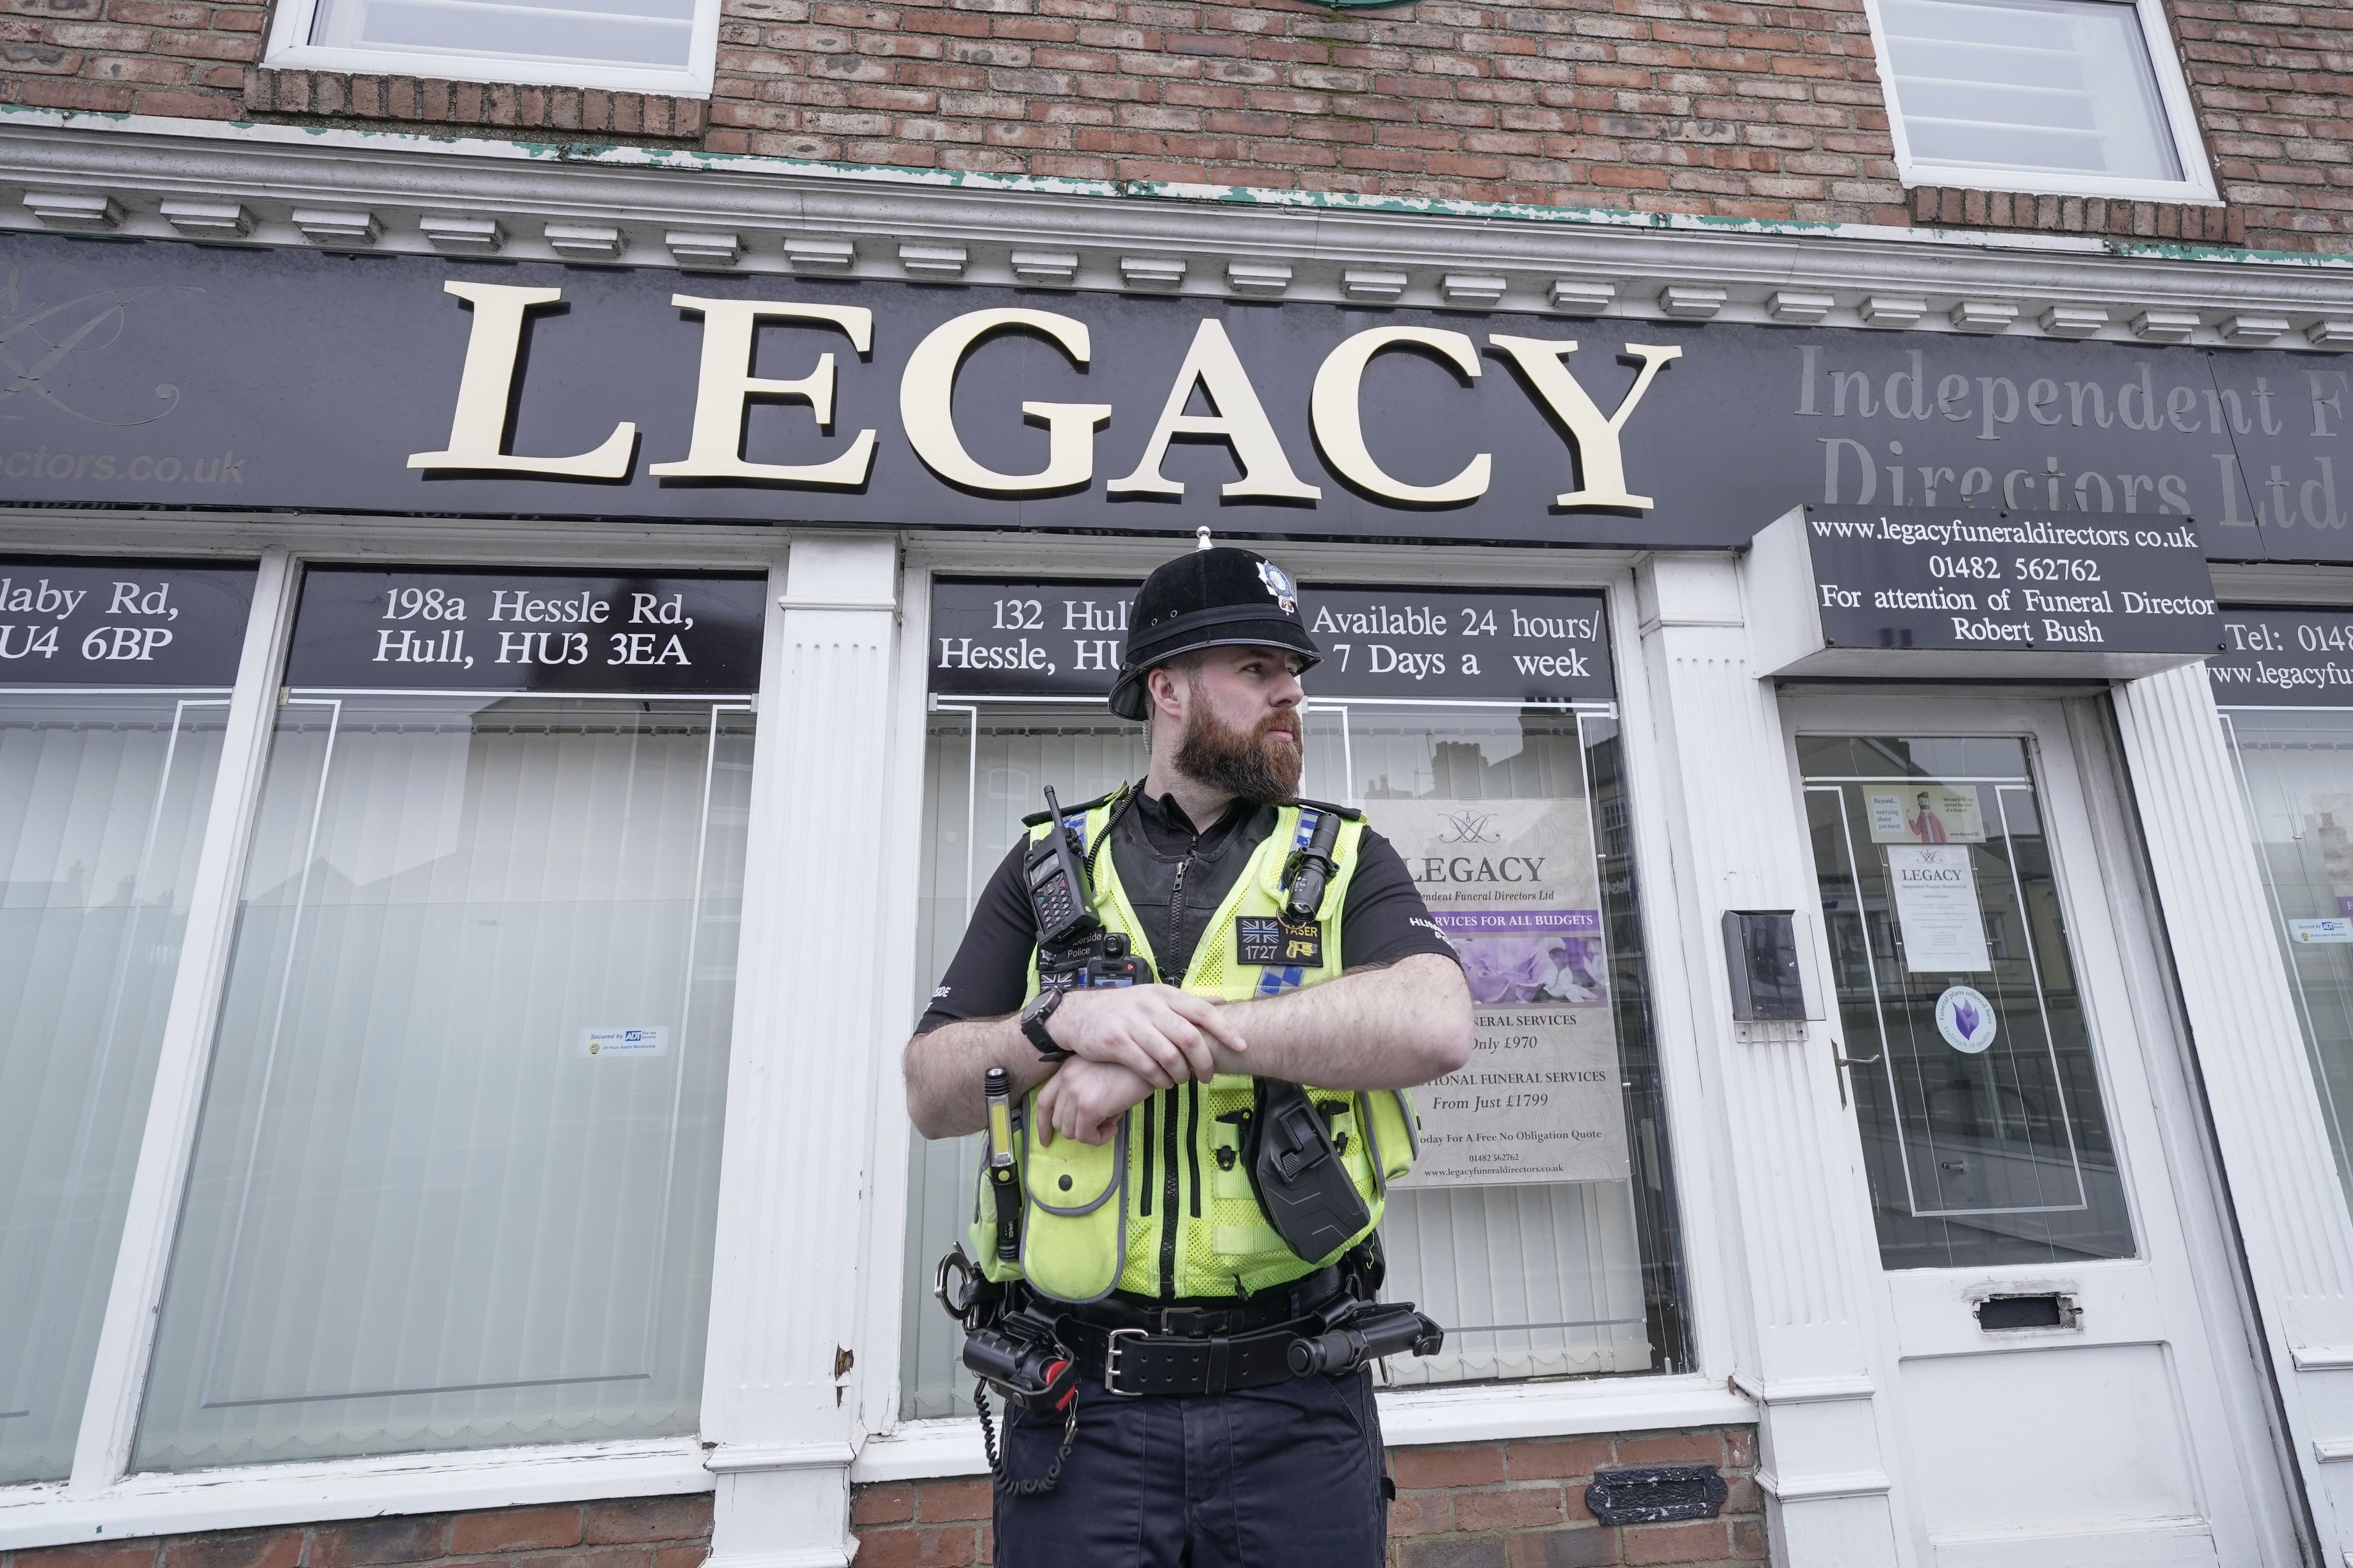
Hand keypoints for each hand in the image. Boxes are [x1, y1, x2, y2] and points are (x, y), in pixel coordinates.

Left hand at [1036, 1057, 1156, 1145]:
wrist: (1148, 1060)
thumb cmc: (1131, 1067)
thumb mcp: (1100, 1072)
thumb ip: (1086, 1090)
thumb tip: (1088, 1118)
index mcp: (1067, 1069)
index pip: (1044, 1101)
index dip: (1043, 1123)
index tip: (1047, 1137)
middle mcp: (1067, 1079)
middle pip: (1057, 1120)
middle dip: (1077, 1129)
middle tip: (1100, 1124)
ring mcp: (1075, 1093)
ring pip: (1070, 1131)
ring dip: (1089, 1134)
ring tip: (1109, 1124)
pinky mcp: (1088, 1106)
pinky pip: (1085, 1136)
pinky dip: (1098, 1139)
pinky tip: (1113, 1129)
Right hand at [1046, 984, 1246, 1089]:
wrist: (1078, 1013)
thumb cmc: (1123, 1008)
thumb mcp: (1156, 997)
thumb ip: (1188, 1003)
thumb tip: (1223, 1003)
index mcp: (1164, 994)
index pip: (1202, 1010)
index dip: (1224, 1029)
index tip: (1241, 1046)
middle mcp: (1150, 1006)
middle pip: (1189, 1036)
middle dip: (1203, 1060)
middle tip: (1208, 1076)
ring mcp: (1132, 1023)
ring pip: (1168, 1054)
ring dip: (1180, 1074)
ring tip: (1182, 1081)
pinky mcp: (1115, 1042)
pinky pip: (1145, 1066)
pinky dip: (1158, 1079)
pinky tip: (1161, 1083)